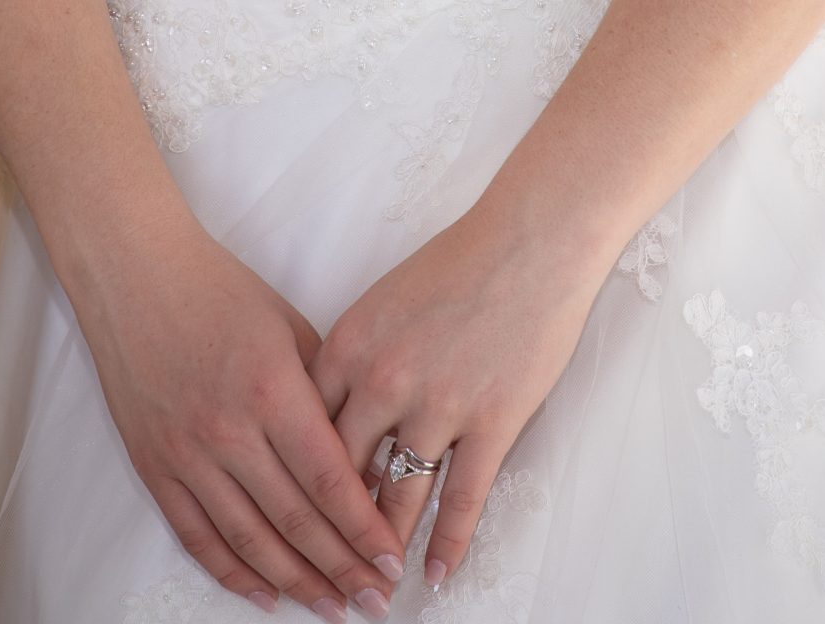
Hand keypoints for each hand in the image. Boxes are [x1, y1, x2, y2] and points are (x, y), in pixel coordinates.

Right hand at [75, 211, 410, 614]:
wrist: (135, 274)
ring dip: (297, 583)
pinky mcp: (153, 466)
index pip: (329, 481)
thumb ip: (324, 391)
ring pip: (250, 541)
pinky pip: (197, 536)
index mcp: (273, 390)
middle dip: (342, 569)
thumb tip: (361, 455)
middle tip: (376, 603)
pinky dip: (233, 573)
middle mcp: (230, 431)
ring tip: (333, 609)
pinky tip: (268, 595)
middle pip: (296, 521)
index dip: (364, 531)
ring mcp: (187, 454)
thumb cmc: (219, 290)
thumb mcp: (290, 327)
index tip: (392, 562)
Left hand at [307, 202, 606, 589]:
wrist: (532, 239)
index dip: (297, 479)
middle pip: (342, 474)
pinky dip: (447, 543)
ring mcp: (438, 404)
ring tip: (375, 584)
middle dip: (331, 530)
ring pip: (398, 498)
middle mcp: (384, 380)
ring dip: (385, 547)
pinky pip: (462, 498)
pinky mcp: (491, 421)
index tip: (292, 513)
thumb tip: (343, 415)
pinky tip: (434, 573)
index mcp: (351, 345)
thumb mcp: (386, 301)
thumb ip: (358, 358)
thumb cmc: (461, 260)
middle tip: (327, 568)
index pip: (306, 429)